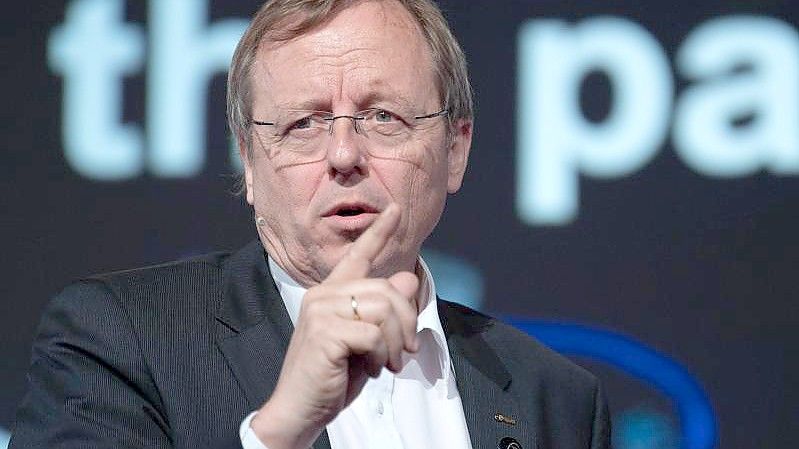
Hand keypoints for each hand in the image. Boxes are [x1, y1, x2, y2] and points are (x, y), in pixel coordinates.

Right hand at [251, 203, 419, 448]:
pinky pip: (374, 334)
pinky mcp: (324, 332)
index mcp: (331, 293)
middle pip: (387, 289)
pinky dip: (383, 355)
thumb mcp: (367, 341)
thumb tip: (407, 277)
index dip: (379, 231)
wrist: (300, 409)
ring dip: (396, 342)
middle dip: (407, 322)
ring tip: (388, 362)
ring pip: (384, 309)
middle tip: (405, 350)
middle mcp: (323, 295)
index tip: (396, 209)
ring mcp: (321, 311)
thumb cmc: (333, 376)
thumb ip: (384, 311)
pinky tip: (372, 369)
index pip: (358, 255)